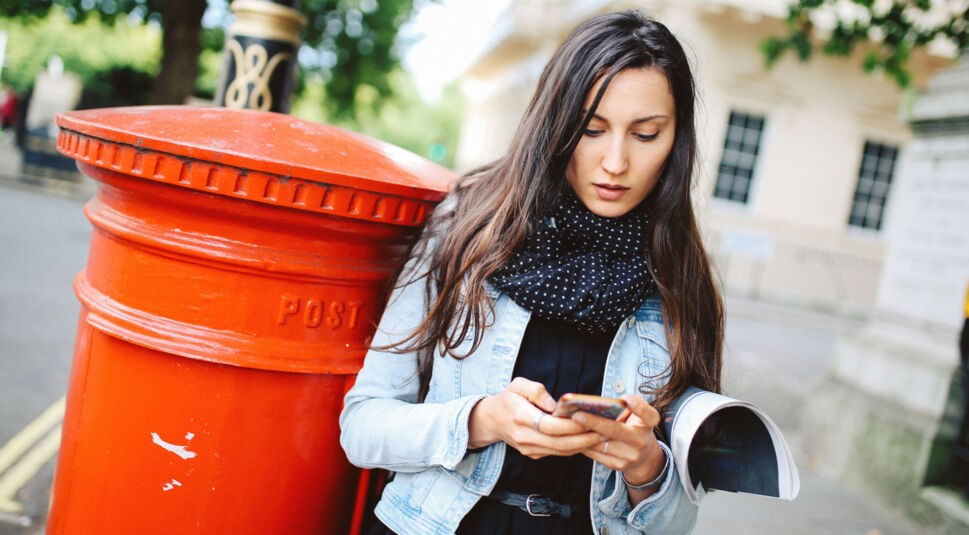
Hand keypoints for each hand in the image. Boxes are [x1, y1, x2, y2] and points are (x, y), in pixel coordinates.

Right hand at [468, 377, 602, 457]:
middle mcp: (524, 437)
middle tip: (606, 430)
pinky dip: (575, 447)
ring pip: (561, 451)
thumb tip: (555, 404)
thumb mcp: (518, 385)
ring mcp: (529, 449)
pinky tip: (588, 439)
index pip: (550, 426)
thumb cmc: (508, 399)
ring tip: (603, 435)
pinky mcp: (533, 454)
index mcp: (520, 418)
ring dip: (583, 445)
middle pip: (560, 443)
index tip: (590, 419)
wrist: (491, 420)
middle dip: (585, 438)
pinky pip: (558, 453)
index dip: (571, 425)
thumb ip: (536, 390)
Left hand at [571, 395, 666, 501]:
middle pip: (616, 431)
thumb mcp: (638, 415)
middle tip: (576, 415)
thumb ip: (627, 406)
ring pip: (600, 443)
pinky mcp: (616, 465)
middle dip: (594, 423)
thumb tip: (599, 404)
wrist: (644, 457)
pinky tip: (573, 434)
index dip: (638, 407)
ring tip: (568, 422)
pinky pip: (594, 453)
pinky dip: (582, 442)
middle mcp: (640, 441)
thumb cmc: (635, 426)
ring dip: (583, 433)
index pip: (649, 415)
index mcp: (648, 424)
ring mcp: (628, 456)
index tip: (626, 399)